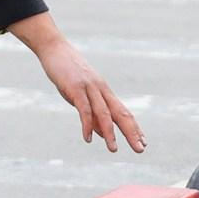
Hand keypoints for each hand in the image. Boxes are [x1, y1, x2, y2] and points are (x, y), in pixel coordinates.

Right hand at [10, 13, 146, 151]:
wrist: (55, 48)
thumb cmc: (67, 73)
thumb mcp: (81, 95)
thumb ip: (92, 113)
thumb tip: (101, 132)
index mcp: (105, 92)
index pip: (124, 112)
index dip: (134, 128)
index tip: (143, 142)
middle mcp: (101, 90)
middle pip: (120, 114)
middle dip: (131, 132)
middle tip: (140, 149)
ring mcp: (90, 88)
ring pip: (104, 113)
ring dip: (109, 133)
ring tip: (113, 149)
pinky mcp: (75, 88)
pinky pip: (84, 109)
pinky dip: (86, 125)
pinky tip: (88, 139)